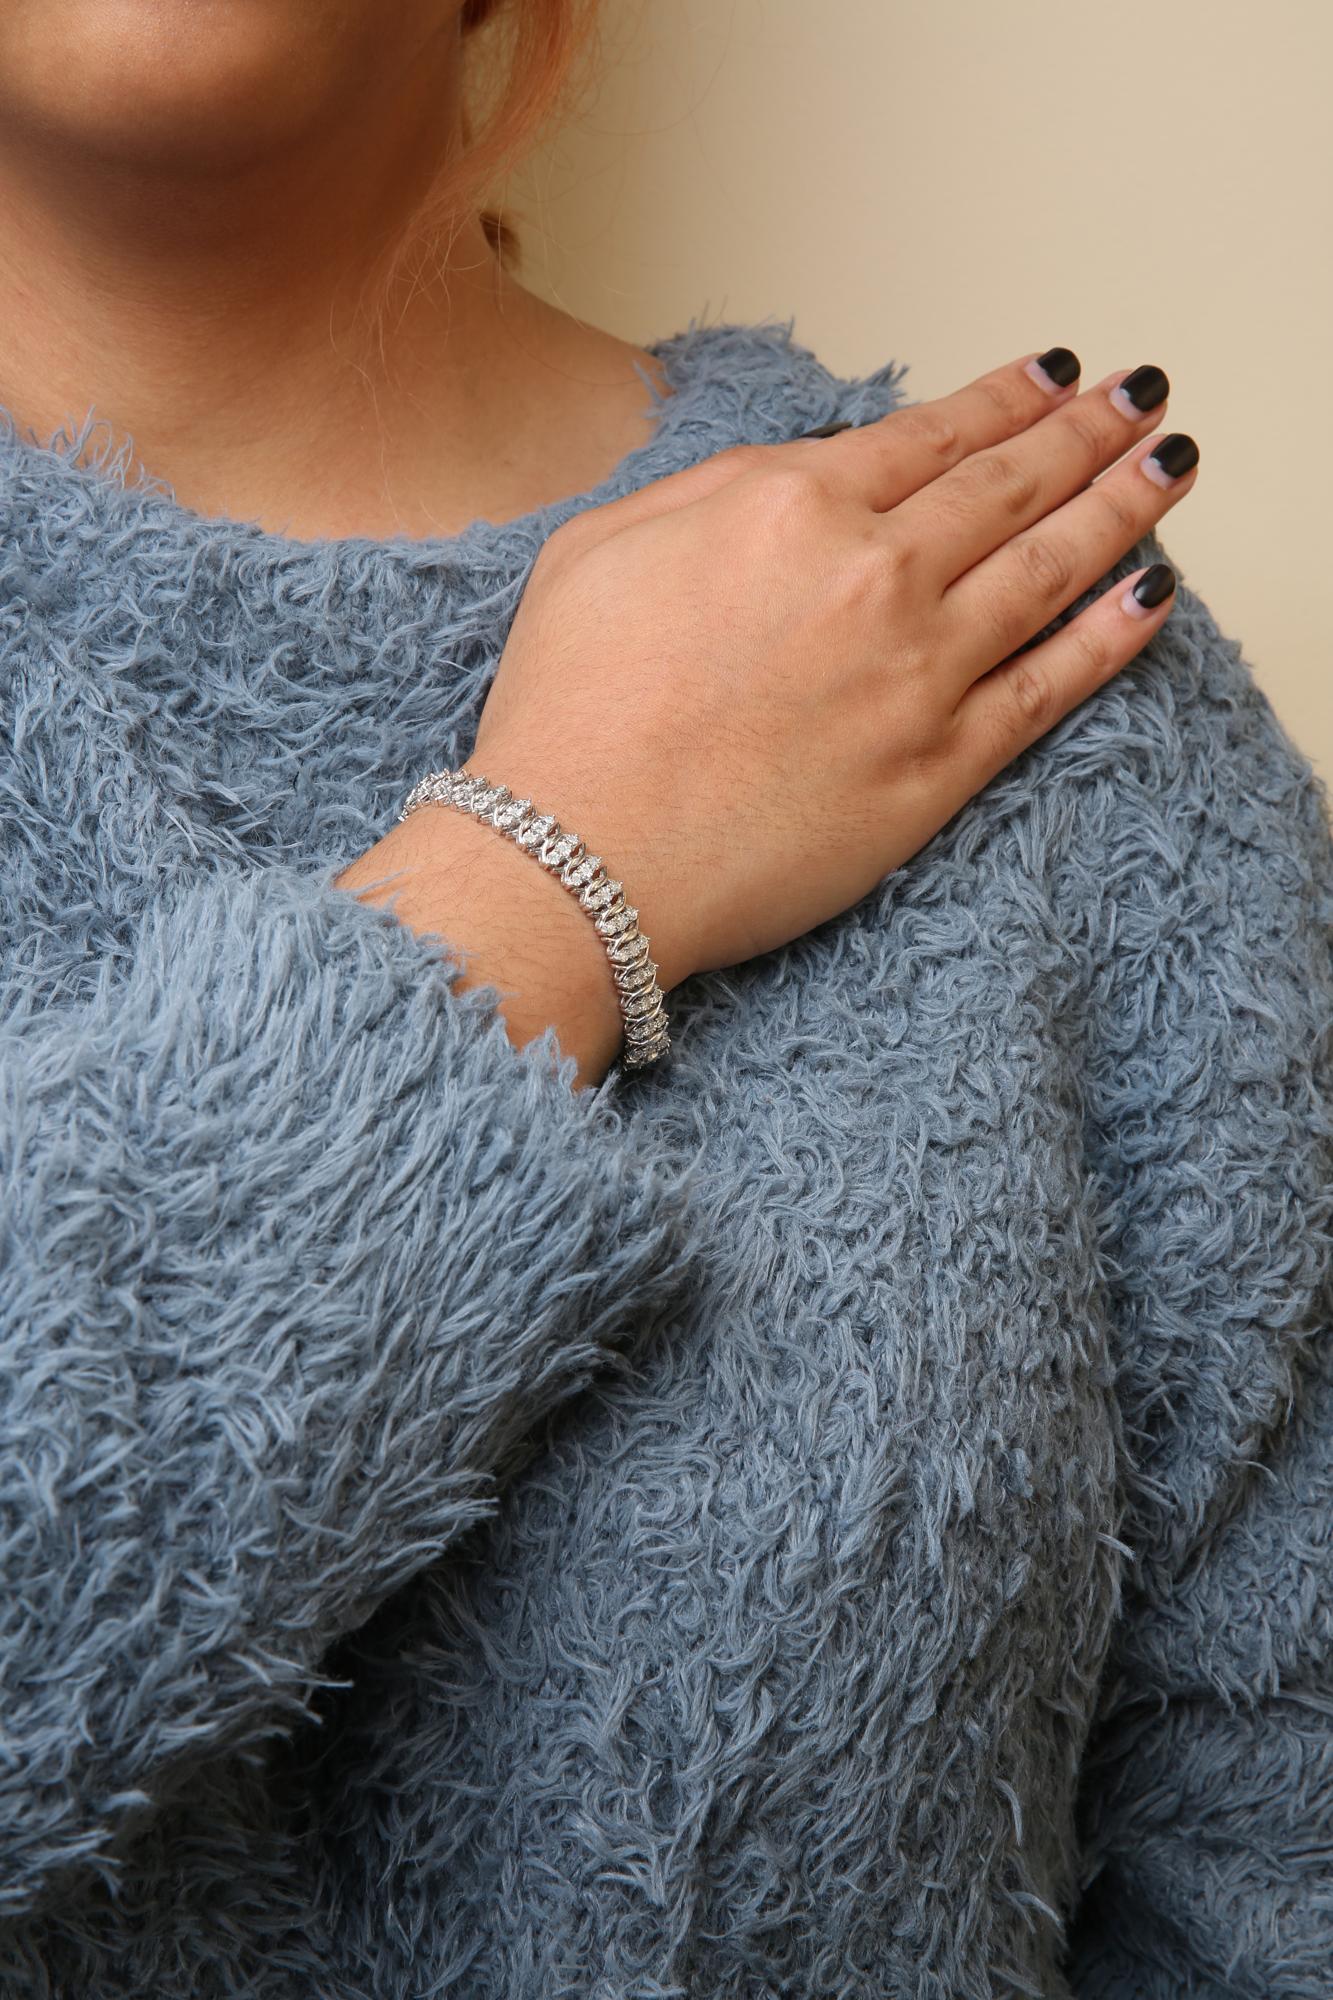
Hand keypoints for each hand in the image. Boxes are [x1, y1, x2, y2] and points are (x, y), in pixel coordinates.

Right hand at [462, 350, 1196, 992]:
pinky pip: (1050, 688)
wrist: (578, 858)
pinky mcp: (938, 767)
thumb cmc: (567, 714)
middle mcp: (872, 575)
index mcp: (788, 506)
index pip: (930, 434)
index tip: (1055, 377)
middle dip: (1085, 433)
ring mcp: (918, 672)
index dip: (1004, 398)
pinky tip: (1150, 597)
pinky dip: (1109, 637)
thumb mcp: (599, 546)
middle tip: (1138, 400)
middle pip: (1008, 485)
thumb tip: (796, 472)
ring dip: (1122, 507)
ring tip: (1169, 469)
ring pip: (1049, 567)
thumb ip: (710, 489)